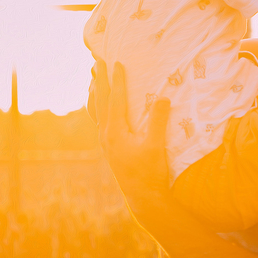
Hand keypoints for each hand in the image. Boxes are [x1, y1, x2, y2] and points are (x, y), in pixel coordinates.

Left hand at [91, 61, 170, 197]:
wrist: (143, 197)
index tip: (116, 62)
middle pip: (100, 101)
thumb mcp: (156, 147)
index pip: (115, 100)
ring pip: (95, 111)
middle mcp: (105, 134)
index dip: (117, 80)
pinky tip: (102, 105)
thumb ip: (158, 121)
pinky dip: (98, 106)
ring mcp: (105, 142)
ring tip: (94, 78)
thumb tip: (163, 97)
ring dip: (96, 92)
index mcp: (115, 132)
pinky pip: (98, 120)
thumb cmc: (150, 172)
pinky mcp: (109, 147)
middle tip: (96, 61)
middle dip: (100, 80)